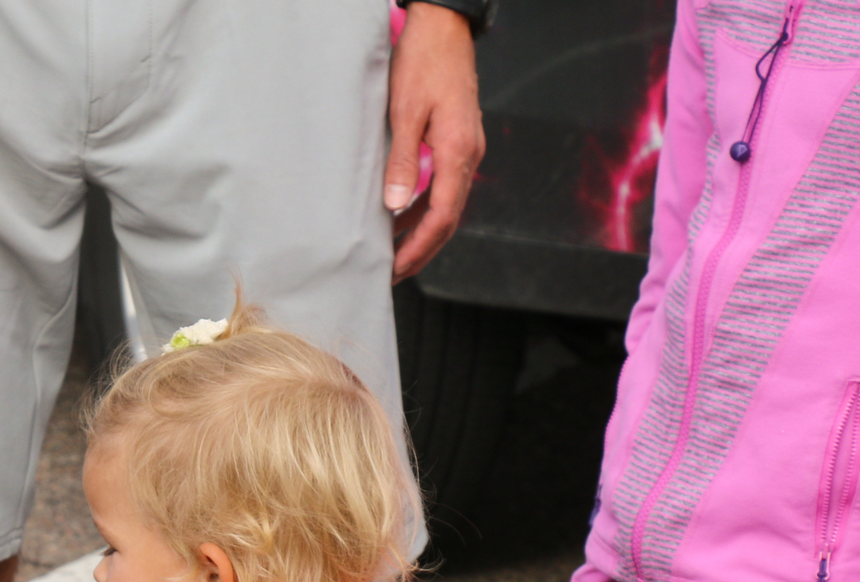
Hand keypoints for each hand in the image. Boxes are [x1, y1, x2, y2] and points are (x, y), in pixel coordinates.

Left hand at [386, 3, 484, 280]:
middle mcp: (468, 155)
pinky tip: (399, 218)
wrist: (443, 28)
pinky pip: (441, 186)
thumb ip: (402, 161)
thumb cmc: (423, 62)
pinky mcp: (457, 141)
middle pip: (446, 218)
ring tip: (391, 254)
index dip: (419, 248)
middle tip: (392, 274)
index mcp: (458, 151)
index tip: (396, 269)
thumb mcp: (405, 112)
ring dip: (419, 231)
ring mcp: (465, 149)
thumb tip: (395, 206)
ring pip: (444, 204)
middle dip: (420, 250)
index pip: (442, 217)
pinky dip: (421, 207)